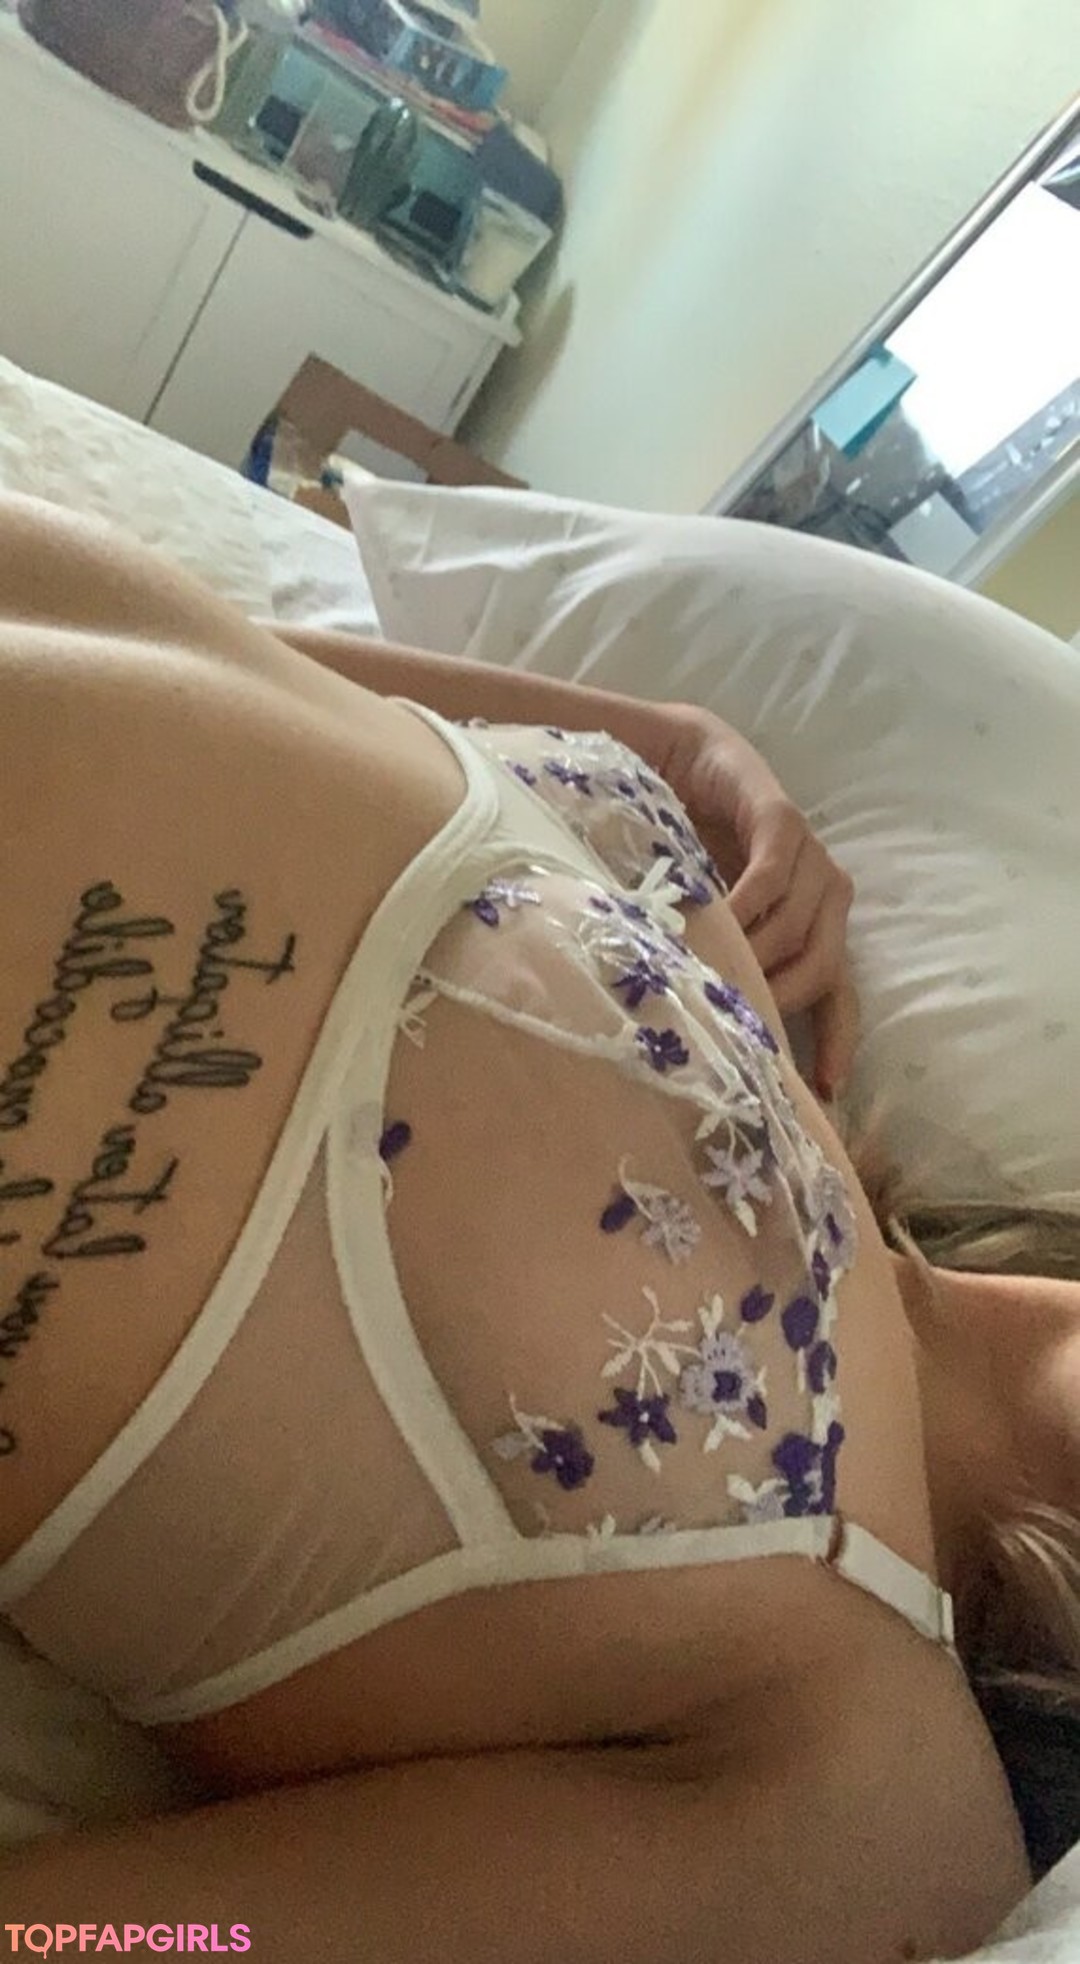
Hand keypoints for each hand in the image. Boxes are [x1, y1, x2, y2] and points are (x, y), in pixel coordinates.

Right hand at [656, 705, 859, 1100]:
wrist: (672, 761)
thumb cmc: (685, 852)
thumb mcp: (707, 926)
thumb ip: (725, 966)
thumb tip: (714, 1039)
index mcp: (815, 925)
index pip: (839, 994)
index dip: (836, 1041)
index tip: (824, 1088)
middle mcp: (827, 893)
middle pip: (822, 969)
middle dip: (778, 998)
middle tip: (730, 1012)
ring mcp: (810, 856)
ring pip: (799, 929)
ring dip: (754, 955)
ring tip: (708, 967)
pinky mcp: (782, 818)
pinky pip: (775, 877)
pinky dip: (747, 905)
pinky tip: (716, 918)